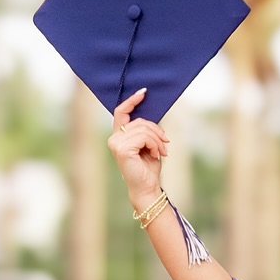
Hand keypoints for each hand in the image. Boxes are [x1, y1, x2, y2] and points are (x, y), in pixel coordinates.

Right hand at [107, 88, 169, 210]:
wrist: (147, 188)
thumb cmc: (148, 168)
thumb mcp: (149, 145)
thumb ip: (146, 131)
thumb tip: (154, 118)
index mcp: (119, 135)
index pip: (121, 112)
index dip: (132, 101)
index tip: (144, 92)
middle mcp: (114, 138)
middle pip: (139, 121)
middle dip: (157, 131)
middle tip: (166, 143)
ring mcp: (116, 143)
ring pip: (144, 129)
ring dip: (158, 140)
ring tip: (162, 151)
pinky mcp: (122, 149)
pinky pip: (144, 137)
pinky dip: (155, 144)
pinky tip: (156, 155)